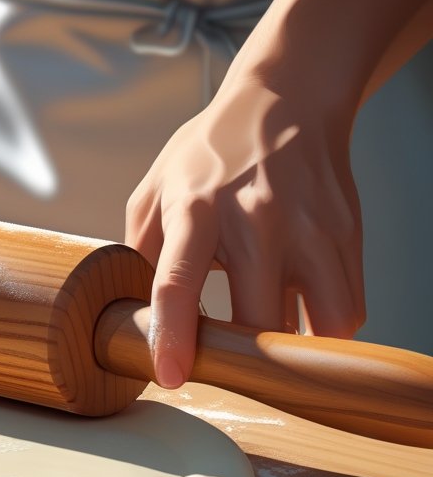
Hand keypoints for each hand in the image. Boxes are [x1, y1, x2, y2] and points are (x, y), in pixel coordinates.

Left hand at [125, 80, 364, 388]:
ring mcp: (309, 228)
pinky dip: (322, 325)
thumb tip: (130, 314)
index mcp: (196, 210)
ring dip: (294, 348)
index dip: (173, 336)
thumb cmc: (211, 152)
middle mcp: (257, 219)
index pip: (177, 282)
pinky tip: (297, 309)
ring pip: (321, 324)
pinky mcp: (347, 235)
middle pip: (259, 318)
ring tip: (266, 337)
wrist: (286, 100)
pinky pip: (346, 309)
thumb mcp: (155, 191)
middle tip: (223, 360)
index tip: (170, 376)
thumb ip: (139, 254)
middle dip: (242, 356)